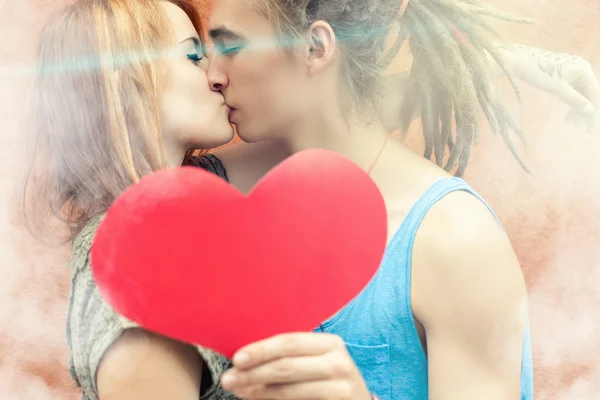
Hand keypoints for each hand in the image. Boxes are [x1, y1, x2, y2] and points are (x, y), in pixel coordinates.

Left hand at [220, 332, 371, 399]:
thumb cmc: (330, 379)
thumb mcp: (318, 360)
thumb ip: (290, 356)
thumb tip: (245, 359)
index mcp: (330, 343)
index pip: (289, 342)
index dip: (261, 350)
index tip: (237, 359)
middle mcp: (338, 363)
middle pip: (286, 366)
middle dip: (252, 373)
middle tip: (228, 379)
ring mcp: (340, 388)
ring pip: (288, 390)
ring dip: (257, 391)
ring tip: (238, 391)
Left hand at [502, 44, 599, 133]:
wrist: (517, 60)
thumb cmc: (537, 71)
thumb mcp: (556, 88)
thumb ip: (575, 100)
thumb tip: (591, 112)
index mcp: (583, 69)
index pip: (595, 94)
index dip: (594, 112)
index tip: (592, 128)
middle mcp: (581, 69)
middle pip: (589, 94)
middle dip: (587, 113)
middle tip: (585, 131)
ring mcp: (573, 73)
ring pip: (581, 95)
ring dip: (578, 110)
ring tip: (573, 125)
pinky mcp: (564, 76)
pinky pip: (572, 92)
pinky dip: (571, 104)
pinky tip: (567, 118)